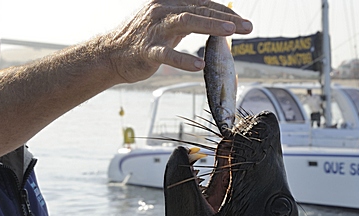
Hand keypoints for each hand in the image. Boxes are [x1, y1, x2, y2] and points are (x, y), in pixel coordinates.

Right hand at [103, 0, 252, 83]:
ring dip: (210, 26)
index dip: (225, 11)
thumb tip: (215, 19)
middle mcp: (162, 10)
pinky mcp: (146, 50)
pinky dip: (183, 59)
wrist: (110, 54)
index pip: (203, 3)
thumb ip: (188, 17)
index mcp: (169, 2)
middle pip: (199, 10)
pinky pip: (166, 54)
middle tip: (248, 27)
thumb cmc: (143, 38)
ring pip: (185, 22)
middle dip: (226, 18)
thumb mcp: (167, 22)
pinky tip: (199, 66)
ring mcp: (153, 29)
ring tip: (230, 33)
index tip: (243, 22)